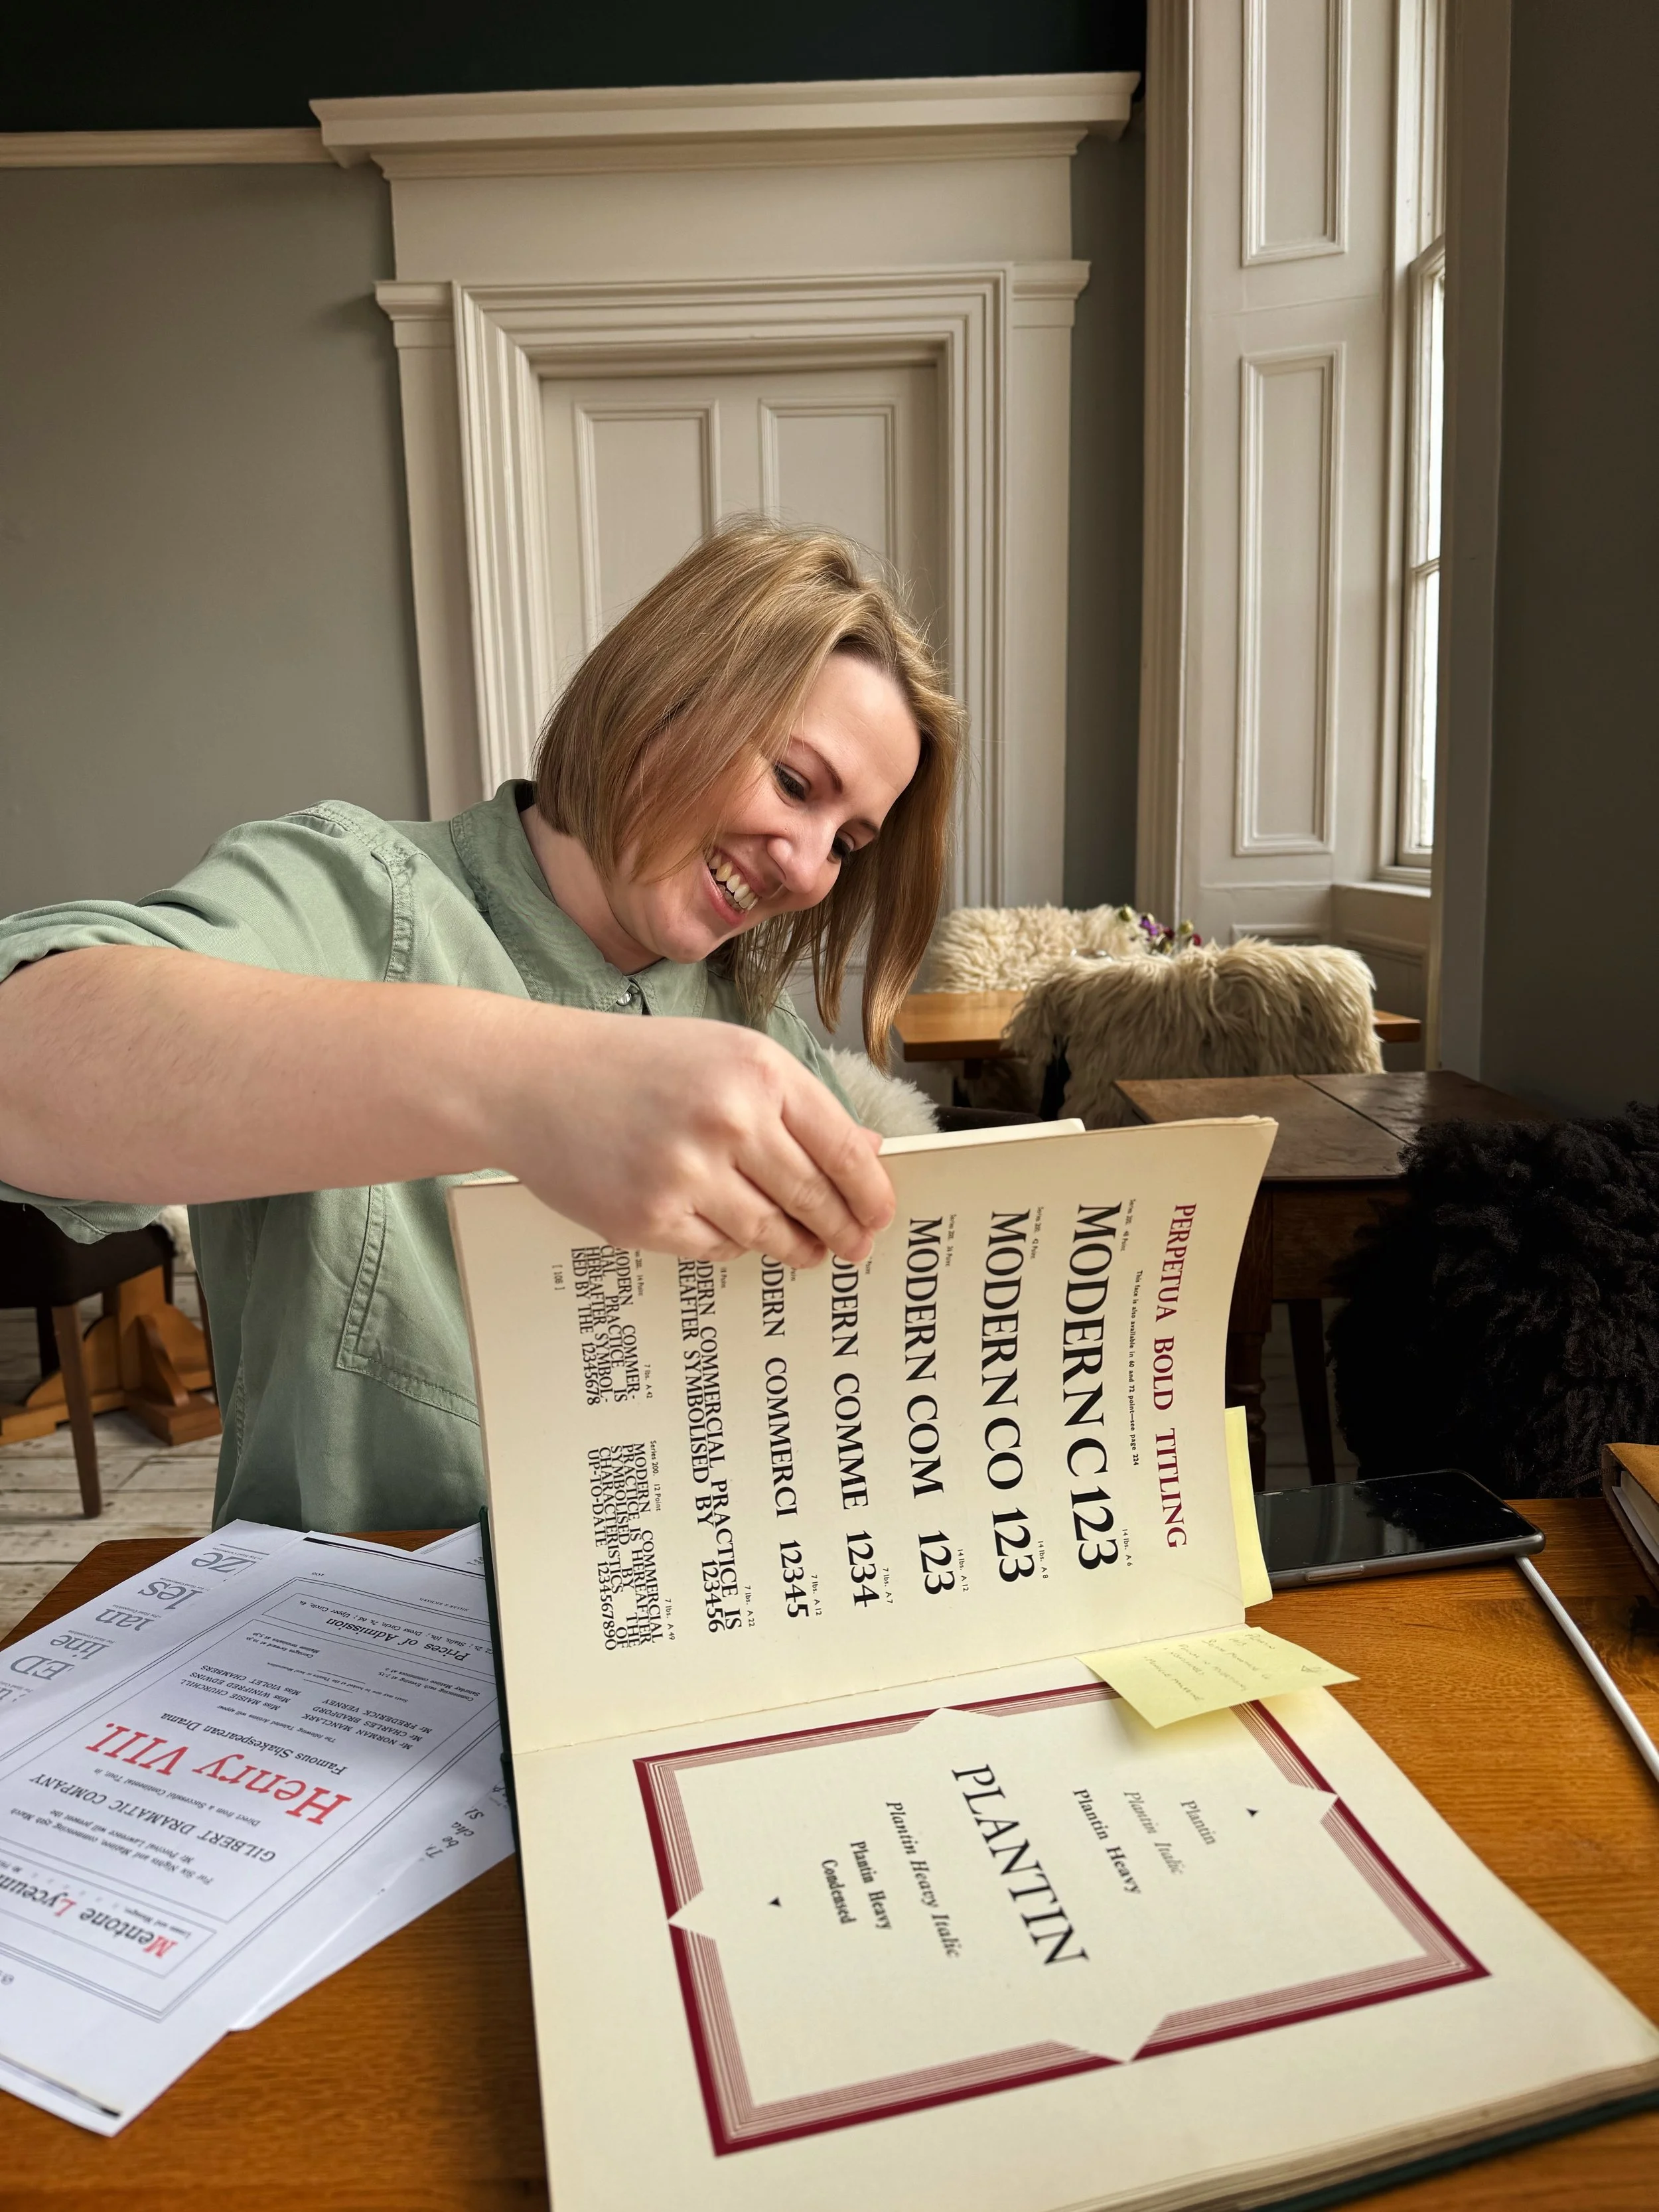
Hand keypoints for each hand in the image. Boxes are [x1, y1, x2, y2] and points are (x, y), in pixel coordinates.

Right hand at [495, 1010, 893, 1267]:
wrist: (530, 1079)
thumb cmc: (632, 1063)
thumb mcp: (724, 1055)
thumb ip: (796, 1104)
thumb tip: (867, 1151)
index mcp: (757, 1071)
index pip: (842, 1148)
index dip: (871, 1192)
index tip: (881, 1215)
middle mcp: (727, 1120)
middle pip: (814, 1197)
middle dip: (843, 1229)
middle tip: (856, 1246)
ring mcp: (686, 1173)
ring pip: (770, 1232)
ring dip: (795, 1247)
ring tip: (806, 1249)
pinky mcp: (648, 1219)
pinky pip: (716, 1248)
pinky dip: (730, 1243)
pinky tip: (730, 1230)